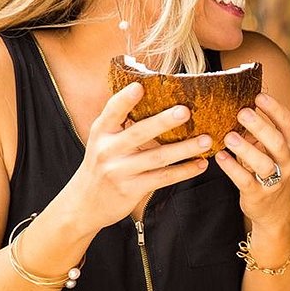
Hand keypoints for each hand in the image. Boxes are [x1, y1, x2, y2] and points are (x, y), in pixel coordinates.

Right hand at [69, 82, 210, 229]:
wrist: (84, 204)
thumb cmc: (101, 165)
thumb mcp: (104, 141)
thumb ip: (121, 123)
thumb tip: (148, 93)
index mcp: (101, 132)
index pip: (112, 111)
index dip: (124, 99)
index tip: (139, 86)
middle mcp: (107, 150)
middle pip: (139, 133)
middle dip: (163, 121)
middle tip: (186, 111)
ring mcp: (119, 171)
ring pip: (157, 157)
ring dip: (184, 148)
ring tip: (206, 140)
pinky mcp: (131, 189)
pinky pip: (163, 178)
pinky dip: (184, 171)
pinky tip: (200, 164)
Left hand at [214, 93, 289, 225]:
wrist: (278, 211)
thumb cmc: (273, 172)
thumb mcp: (275, 152)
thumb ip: (264, 133)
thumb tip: (242, 106)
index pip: (288, 124)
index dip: (275, 109)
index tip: (259, 96)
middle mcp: (288, 163)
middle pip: (277, 142)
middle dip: (261, 125)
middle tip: (243, 111)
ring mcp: (275, 180)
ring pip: (264, 164)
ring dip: (246, 149)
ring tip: (229, 136)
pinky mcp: (258, 194)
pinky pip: (245, 180)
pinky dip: (232, 168)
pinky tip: (220, 156)